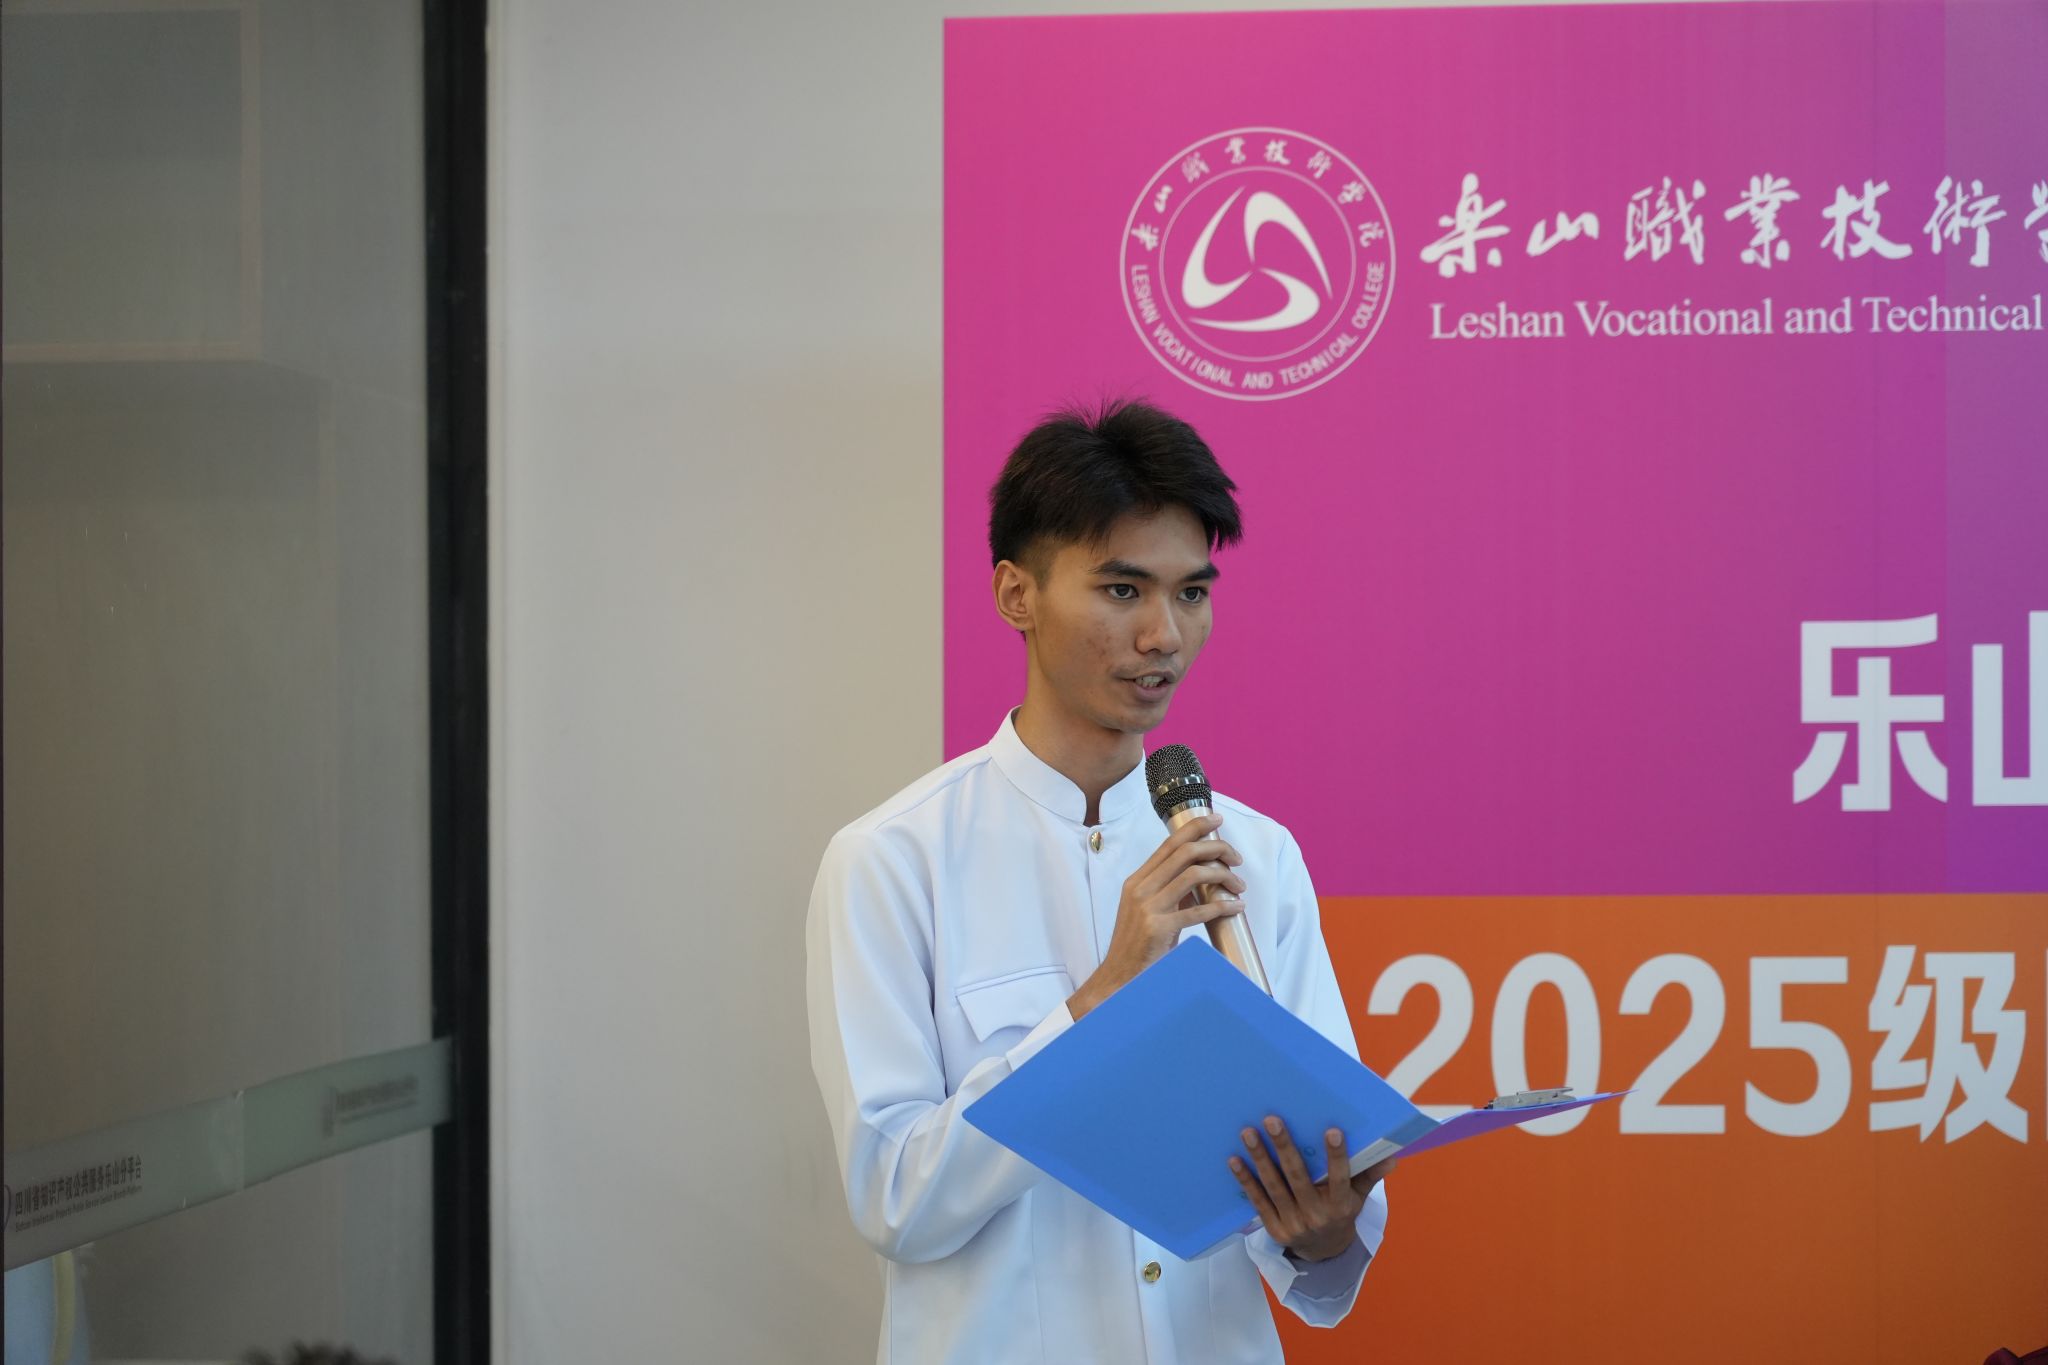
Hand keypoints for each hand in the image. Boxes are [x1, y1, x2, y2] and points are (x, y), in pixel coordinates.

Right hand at [1067, 813, 1243, 1019]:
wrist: (1118, 977)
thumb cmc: (1138, 946)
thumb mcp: (1150, 911)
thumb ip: (1171, 893)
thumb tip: (1202, 880)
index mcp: (1137, 881)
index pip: (1169, 844)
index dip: (1195, 828)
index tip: (1217, 821)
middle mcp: (1140, 888)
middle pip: (1185, 853)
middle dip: (1217, 848)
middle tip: (1237, 858)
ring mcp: (1148, 907)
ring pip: (1194, 875)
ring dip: (1224, 876)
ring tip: (1239, 886)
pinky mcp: (1158, 928)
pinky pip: (1199, 910)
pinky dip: (1223, 906)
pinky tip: (1236, 907)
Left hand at [1228, 1116, 1394, 1262]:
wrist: (1324, 1252)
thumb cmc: (1341, 1213)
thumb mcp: (1359, 1197)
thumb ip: (1370, 1175)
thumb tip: (1392, 1158)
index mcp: (1340, 1206)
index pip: (1340, 1178)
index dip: (1337, 1156)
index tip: (1332, 1130)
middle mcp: (1316, 1215)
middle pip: (1299, 1178)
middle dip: (1284, 1147)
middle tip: (1272, 1120)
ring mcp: (1293, 1223)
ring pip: (1275, 1187)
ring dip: (1260, 1159)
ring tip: (1248, 1133)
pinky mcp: (1274, 1228)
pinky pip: (1258, 1201)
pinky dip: (1246, 1181)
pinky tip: (1234, 1160)